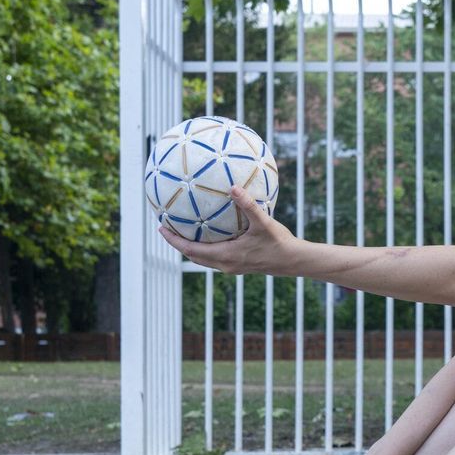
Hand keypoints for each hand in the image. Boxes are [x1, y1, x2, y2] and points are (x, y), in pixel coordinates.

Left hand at [158, 186, 295, 275]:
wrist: (294, 262)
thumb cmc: (279, 243)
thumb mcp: (263, 222)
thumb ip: (247, 205)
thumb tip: (232, 187)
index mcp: (225, 256)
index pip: (190, 249)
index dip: (173, 239)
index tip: (161, 227)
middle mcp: (225, 264)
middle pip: (193, 256)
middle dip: (178, 243)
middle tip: (167, 228)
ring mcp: (232, 267)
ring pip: (203, 259)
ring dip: (191, 247)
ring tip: (183, 232)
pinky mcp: (239, 266)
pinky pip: (215, 258)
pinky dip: (205, 248)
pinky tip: (212, 235)